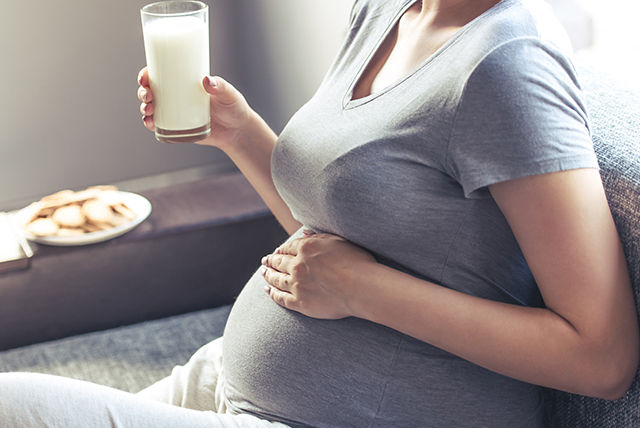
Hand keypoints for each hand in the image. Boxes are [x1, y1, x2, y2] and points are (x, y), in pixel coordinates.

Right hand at [137, 67, 253, 149]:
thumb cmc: (234, 107)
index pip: (161, 74)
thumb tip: (206, 80)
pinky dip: (150, 124)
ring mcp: (176, 112)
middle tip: (147, 96)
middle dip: (143, 92)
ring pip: (152, 108)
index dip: (147, 74)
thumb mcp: (229, 94)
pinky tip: (149, 123)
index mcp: (185, 82)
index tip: (144, 77)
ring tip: (148, 111)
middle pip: (152, 91)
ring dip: (144, 108)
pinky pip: (159, 125)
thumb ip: (220, 87)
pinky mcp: (178, 128)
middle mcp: (177, 96)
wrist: (237, 131)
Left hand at [261, 231, 376, 318]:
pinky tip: (268, 291)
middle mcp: (298, 265)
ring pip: (276, 279)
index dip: (281, 250)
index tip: (277, 252)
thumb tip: (304, 233)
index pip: (288, 248)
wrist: (362, 288)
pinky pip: (281, 298)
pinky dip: (272, 294)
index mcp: (307, 248)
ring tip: (263, 273)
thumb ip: (319, 237)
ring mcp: (297, 285)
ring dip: (268, 275)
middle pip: (279, 262)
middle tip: (265, 261)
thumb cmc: (357, 262)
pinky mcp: (300, 303)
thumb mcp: (339, 241)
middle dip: (270, 261)